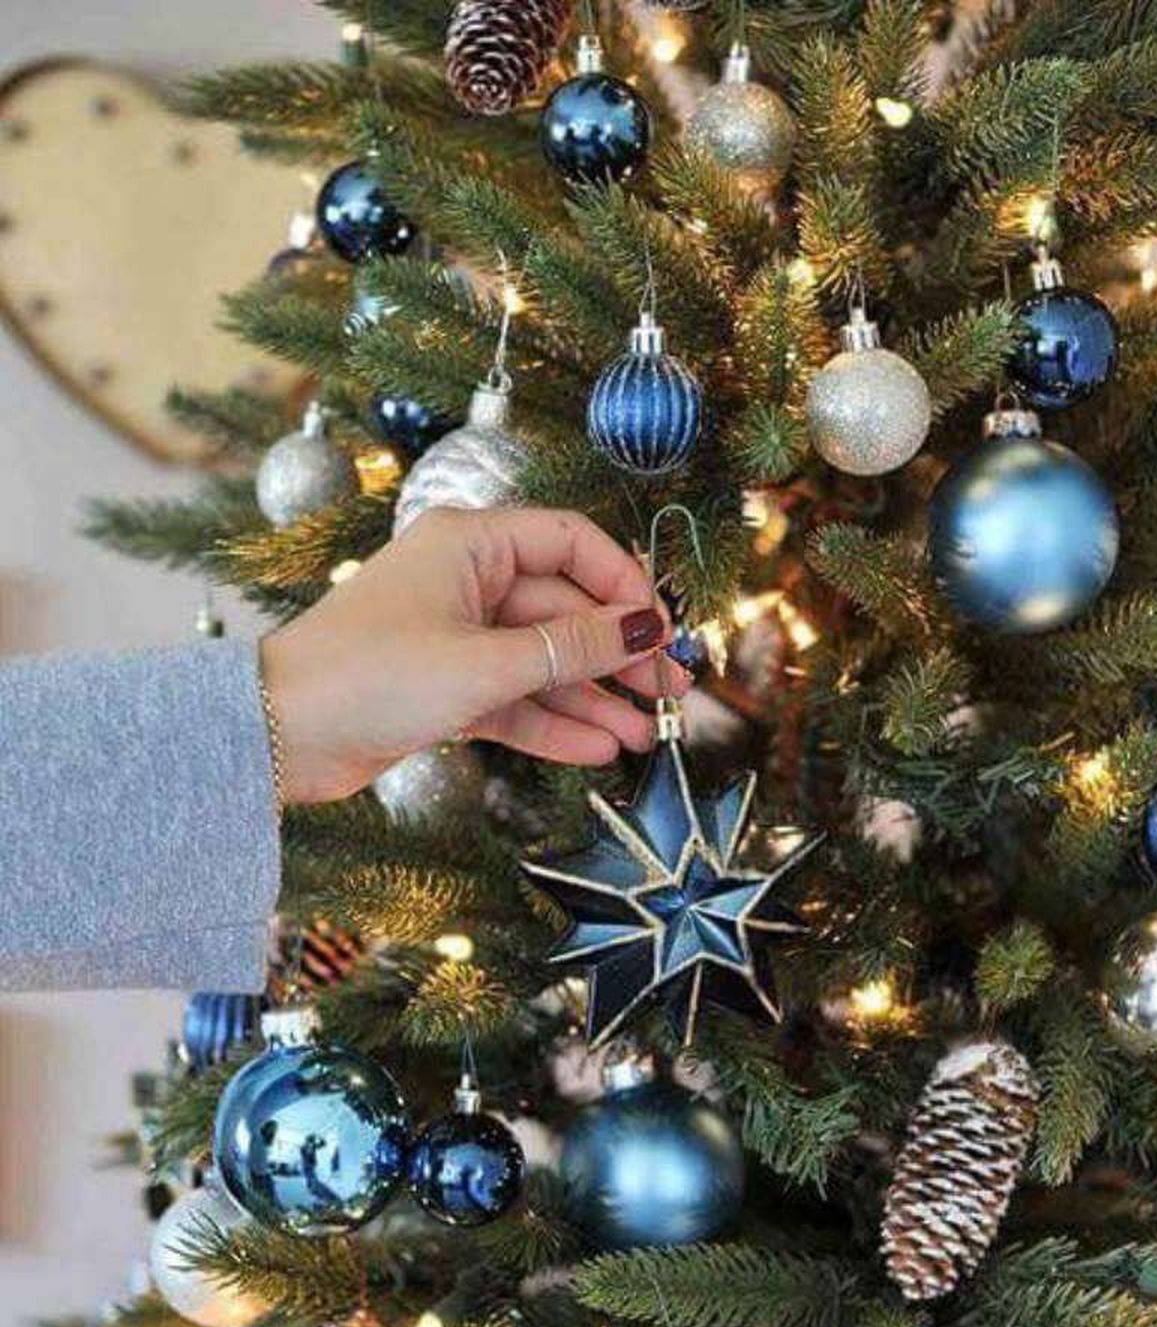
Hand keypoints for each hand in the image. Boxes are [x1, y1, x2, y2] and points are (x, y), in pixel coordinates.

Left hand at [259, 506, 688, 804]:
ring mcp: (455, 637)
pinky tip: (598, 749)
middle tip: (673, 695)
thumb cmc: (371, 676)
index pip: (571, 543)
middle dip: (619, 654)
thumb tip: (648, 629)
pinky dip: (552, 725)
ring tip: (645, 737)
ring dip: (593, 699)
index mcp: (470, 543)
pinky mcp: (443, 689)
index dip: (624, 584)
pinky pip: (514, 700)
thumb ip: (574, 648)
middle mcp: (466, 582)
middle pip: (565, 609)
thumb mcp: (487, 662)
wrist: (279, 734)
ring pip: (544, 662)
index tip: (662, 630)